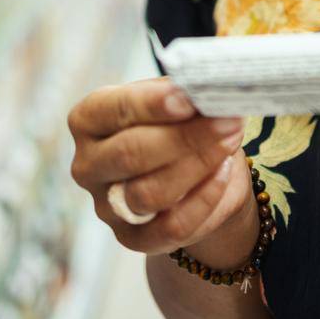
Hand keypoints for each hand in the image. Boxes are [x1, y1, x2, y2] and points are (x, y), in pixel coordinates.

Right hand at [68, 79, 256, 263]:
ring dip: (199, 165)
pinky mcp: (132, 238)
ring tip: (231, 140)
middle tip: (227, 119)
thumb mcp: (176, 98)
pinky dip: (204, 199)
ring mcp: (106, 206)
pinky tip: (224, 172)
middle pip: (131, 153)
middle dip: (185, 136)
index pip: (112, 110)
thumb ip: (185, 90)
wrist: (193, 170)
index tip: (189, 96)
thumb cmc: (178, 123)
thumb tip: (211, 80)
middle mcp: (88, 165)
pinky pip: (171, 228)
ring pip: (149, 193)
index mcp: (89, 120)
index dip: (151, 104)